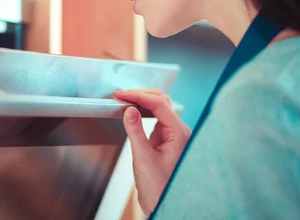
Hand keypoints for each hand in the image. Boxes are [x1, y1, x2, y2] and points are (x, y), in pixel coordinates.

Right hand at [114, 89, 190, 215]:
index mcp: (179, 134)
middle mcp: (179, 131)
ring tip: (124, 99)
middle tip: (120, 95)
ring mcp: (173, 133)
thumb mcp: (143, 158)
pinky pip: (155, 116)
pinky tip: (132, 110)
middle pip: (161, 101)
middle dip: (140, 94)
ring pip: (159, 106)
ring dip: (142, 100)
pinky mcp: (165, 137)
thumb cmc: (158, 188)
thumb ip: (136, 131)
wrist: (162, 204)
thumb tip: (129, 110)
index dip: (139, 96)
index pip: (159, 104)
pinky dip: (143, 109)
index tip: (121, 95)